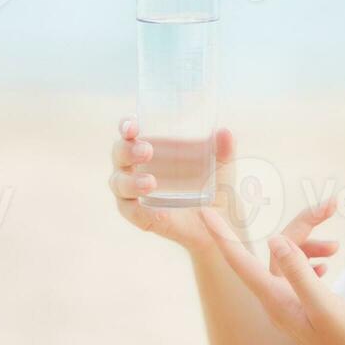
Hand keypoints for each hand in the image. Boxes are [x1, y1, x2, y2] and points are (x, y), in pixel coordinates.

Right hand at [108, 114, 236, 253]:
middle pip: (119, 154)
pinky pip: (132, 213)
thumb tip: (225, 132)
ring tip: (151, 182)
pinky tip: (160, 212)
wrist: (218, 219)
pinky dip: (141, 211)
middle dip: (128, 150)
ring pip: (118, 183)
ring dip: (131, 181)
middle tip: (147, 151)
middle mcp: (136, 167)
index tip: (133, 126)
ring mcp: (135, 193)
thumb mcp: (222, 164)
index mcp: (149, 146)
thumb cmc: (212, 181)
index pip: (129, 132)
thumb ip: (224, 148)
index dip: (126, 126)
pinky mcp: (141, 216)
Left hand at [197, 203, 344, 344]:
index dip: (222, 236)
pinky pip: (301, 274)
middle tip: (330, 205)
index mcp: (276, 302)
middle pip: (275, 252)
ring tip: (337, 244)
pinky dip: (312, 260)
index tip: (204, 212)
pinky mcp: (310, 309)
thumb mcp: (325, 307)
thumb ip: (299, 274)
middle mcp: (279, 304)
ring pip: (291, 261)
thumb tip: (274, 240)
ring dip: (310, 243)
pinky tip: (329, 261)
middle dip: (300, 225)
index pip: (241, 263)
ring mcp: (294, 307)